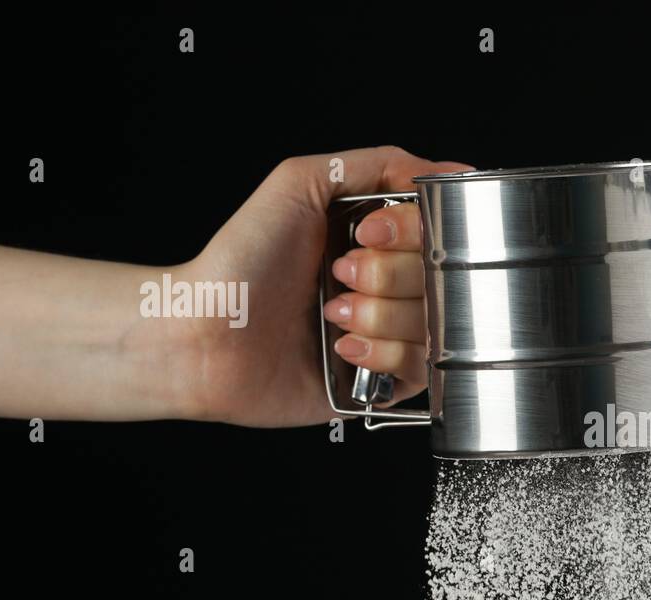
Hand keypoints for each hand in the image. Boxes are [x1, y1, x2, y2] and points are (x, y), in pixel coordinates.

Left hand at [181, 146, 471, 425]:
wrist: (204, 337)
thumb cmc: (240, 262)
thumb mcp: (299, 183)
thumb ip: (377, 165)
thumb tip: (445, 172)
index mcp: (377, 241)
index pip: (436, 230)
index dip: (409, 233)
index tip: (367, 235)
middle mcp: (387, 286)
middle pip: (440, 277)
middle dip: (385, 276)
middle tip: (338, 275)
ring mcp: (388, 335)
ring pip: (432, 324)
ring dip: (377, 316)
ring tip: (331, 314)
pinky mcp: (382, 382)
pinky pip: (419, 369)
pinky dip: (379, 353)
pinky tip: (340, 347)